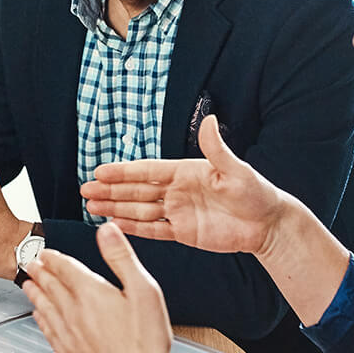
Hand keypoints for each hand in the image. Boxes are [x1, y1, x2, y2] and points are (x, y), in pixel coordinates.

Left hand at [20, 223, 172, 352]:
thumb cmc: (145, 343)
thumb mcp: (144, 290)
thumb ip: (122, 257)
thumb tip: (108, 231)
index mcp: (90, 293)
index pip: (64, 269)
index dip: (53, 258)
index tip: (45, 253)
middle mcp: (73, 312)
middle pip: (50, 286)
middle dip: (40, 272)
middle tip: (30, 263)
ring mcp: (68, 335)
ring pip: (44, 307)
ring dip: (35, 293)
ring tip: (27, 284)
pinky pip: (47, 331)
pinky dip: (41, 318)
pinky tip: (39, 316)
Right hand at [80, 116, 295, 255]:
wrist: (268, 224)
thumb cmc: (256, 192)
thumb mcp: (236, 170)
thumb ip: (217, 149)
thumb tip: (210, 120)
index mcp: (186, 172)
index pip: (148, 171)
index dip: (123, 171)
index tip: (100, 171)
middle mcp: (178, 190)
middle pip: (137, 190)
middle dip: (111, 190)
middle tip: (85, 190)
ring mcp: (179, 211)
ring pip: (140, 209)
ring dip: (116, 208)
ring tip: (91, 207)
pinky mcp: (184, 232)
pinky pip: (154, 230)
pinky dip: (134, 228)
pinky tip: (116, 224)